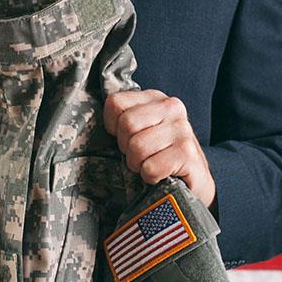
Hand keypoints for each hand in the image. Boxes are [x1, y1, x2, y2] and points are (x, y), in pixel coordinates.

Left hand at [103, 89, 215, 209]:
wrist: (195, 183)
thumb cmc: (159, 156)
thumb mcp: (142, 130)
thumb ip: (122, 119)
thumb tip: (86, 115)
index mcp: (155, 98)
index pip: (115, 103)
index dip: (113, 127)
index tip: (125, 139)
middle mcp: (172, 107)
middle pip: (126, 124)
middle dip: (126, 148)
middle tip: (139, 156)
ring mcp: (182, 129)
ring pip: (137, 147)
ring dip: (138, 165)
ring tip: (150, 166)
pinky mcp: (188, 153)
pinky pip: (151, 167)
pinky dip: (150, 177)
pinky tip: (161, 175)